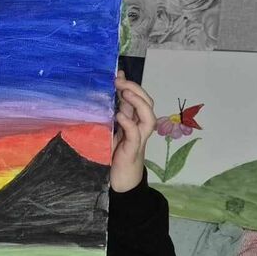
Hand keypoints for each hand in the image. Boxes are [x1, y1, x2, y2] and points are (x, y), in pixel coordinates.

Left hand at [110, 71, 155, 193]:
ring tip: (125, 93)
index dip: (131, 84)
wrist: (120, 181)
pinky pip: (136, 134)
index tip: (117, 74)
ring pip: (149, 117)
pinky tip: (120, 115)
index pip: (138, 98)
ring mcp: (138, 139)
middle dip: (136, 89)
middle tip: (120, 81)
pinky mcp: (133, 150)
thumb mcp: (111, 130)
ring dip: (139, 103)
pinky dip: (129, 123)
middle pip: (148, 104)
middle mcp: (140, 128)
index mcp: (134, 121)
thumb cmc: (115, 156)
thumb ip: (112, 114)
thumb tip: (107, 93)